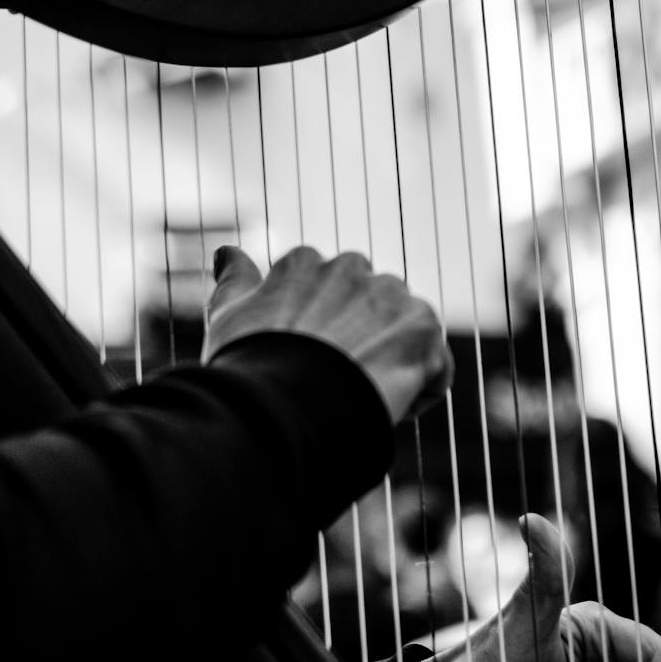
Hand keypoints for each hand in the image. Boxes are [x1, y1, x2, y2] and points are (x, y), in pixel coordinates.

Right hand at [203, 245, 453, 423]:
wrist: (284, 405)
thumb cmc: (249, 368)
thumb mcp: (228, 318)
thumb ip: (234, 281)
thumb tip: (227, 251)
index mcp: (303, 263)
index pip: (324, 298)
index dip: (318, 342)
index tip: (305, 369)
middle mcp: (350, 267)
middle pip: (368, 314)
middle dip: (360, 346)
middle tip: (334, 386)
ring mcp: (390, 295)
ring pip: (402, 339)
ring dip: (390, 367)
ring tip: (359, 401)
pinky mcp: (423, 329)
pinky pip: (433, 369)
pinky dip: (418, 394)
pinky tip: (386, 409)